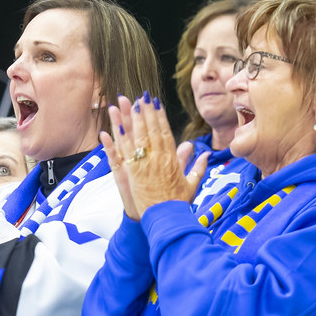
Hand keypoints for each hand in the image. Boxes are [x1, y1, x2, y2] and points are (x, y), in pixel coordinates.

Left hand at [104, 93, 206, 218]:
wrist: (167, 219)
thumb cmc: (178, 203)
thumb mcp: (192, 184)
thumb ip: (197, 166)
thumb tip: (204, 153)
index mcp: (171, 159)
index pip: (165, 132)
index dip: (159, 116)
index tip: (155, 102)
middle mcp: (158, 158)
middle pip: (150, 130)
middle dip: (145, 111)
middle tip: (140, 95)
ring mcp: (144, 165)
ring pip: (136, 137)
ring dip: (130, 119)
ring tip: (126, 103)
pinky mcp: (132, 173)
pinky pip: (123, 153)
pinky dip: (117, 140)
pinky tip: (112, 127)